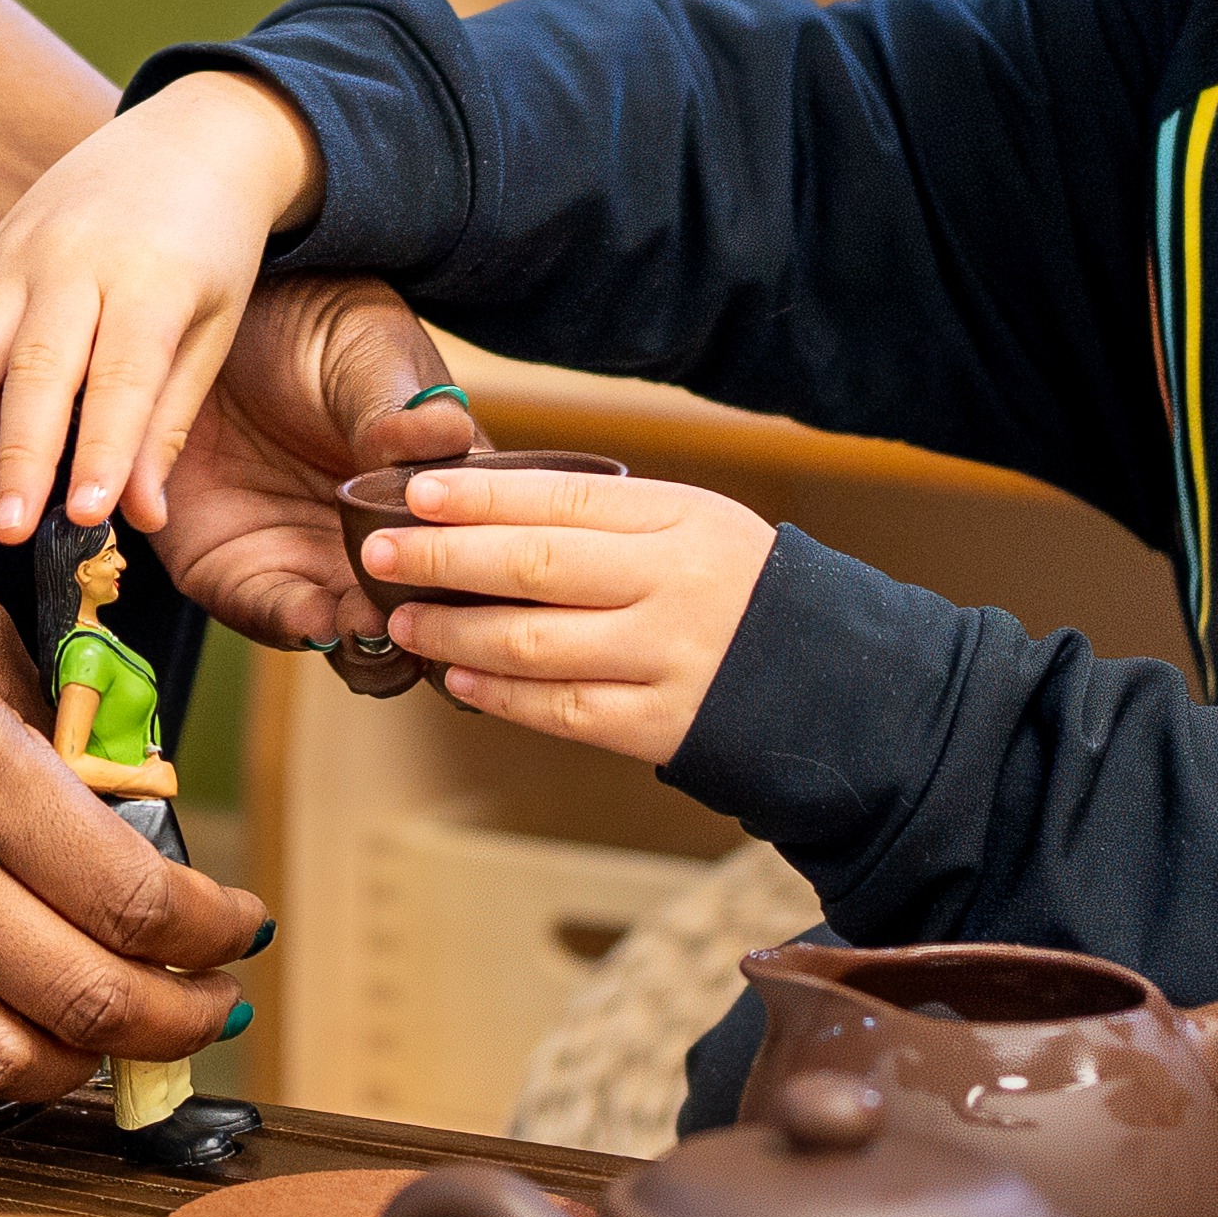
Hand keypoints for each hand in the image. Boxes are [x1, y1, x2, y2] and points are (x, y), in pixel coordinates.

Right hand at [0, 71, 322, 546]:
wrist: (188, 136)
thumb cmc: (212, 244)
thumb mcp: (216, 326)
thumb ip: (171, 420)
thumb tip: (139, 516)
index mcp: (151, 274)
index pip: (120, 374)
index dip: (99, 449)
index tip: (87, 518)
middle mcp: (75, 257)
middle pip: (34, 367)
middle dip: (18, 457)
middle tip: (11, 533)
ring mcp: (21, 249)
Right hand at [0, 480, 266, 1093]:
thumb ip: (47, 719)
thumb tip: (110, 790)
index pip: (135, 903)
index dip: (213, 930)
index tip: (243, 918)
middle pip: (90, 1006)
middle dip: (183, 1018)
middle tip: (220, 999)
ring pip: (5, 1059)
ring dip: (93, 1061)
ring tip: (134, 1028)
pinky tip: (26, 1002)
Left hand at [148, 277, 467, 647]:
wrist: (215, 323)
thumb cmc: (315, 331)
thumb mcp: (367, 356)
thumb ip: (398, 411)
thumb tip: (446, 440)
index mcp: (433, 494)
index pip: (477, 557)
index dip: (481, 580)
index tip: (473, 580)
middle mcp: (381, 543)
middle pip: (424, 620)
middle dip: (426, 633)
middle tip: (417, 616)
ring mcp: (313, 563)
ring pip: (355, 643)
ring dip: (364, 644)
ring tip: (362, 619)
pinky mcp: (242, 572)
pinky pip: (272, 619)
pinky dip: (294, 628)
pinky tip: (311, 616)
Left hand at [361, 465, 776, 765]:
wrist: (837, 685)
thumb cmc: (743, 591)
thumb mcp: (697, 524)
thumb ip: (612, 517)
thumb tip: (494, 505)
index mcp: (681, 519)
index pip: (563, 496)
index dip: (481, 494)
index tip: (415, 490)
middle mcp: (672, 585)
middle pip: (538, 564)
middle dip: (448, 556)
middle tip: (380, 550)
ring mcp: (667, 659)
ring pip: (539, 642)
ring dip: (458, 631)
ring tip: (405, 619)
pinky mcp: (661, 726)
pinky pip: (564, 710)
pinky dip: (502, 695)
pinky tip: (458, 677)